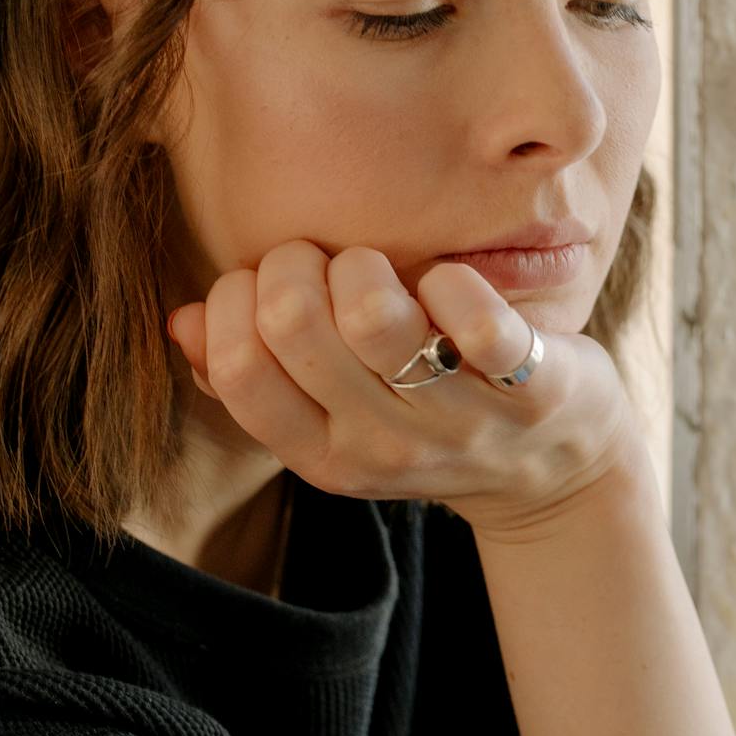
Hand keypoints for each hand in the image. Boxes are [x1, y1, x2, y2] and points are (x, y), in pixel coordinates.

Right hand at [168, 239, 640, 537]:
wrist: (554, 472)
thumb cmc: (426, 419)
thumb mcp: (335, 418)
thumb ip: (254, 375)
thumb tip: (181, 322)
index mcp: (321, 456)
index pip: (238, 372)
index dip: (236, 301)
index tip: (265, 279)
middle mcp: (380, 448)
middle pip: (295, 326)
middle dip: (296, 263)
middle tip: (325, 263)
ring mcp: (455, 422)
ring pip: (376, 319)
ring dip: (365, 265)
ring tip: (378, 269)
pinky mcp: (527, 388)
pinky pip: (477, 323)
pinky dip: (453, 283)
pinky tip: (448, 283)